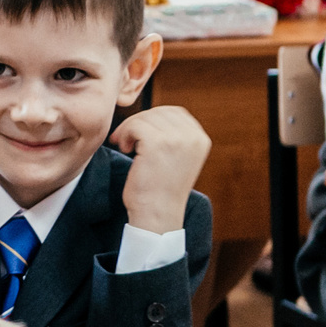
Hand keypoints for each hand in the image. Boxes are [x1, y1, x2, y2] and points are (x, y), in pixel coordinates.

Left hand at [110, 103, 208, 235]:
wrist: (157, 214)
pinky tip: (126, 150)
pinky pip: (135, 125)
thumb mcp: (176, 159)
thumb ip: (173, 137)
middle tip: (127, 141)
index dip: (152, 119)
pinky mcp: (158, 143)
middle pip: (158, 112)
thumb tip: (151, 115)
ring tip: (127, 148)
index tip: (140, 135)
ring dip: (129, 129)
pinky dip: (125, 134)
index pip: (174, 112)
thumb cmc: (160, 189)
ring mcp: (177, 139)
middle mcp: (193, 137)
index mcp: (200, 139)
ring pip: (145, 117)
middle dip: (139, 123)